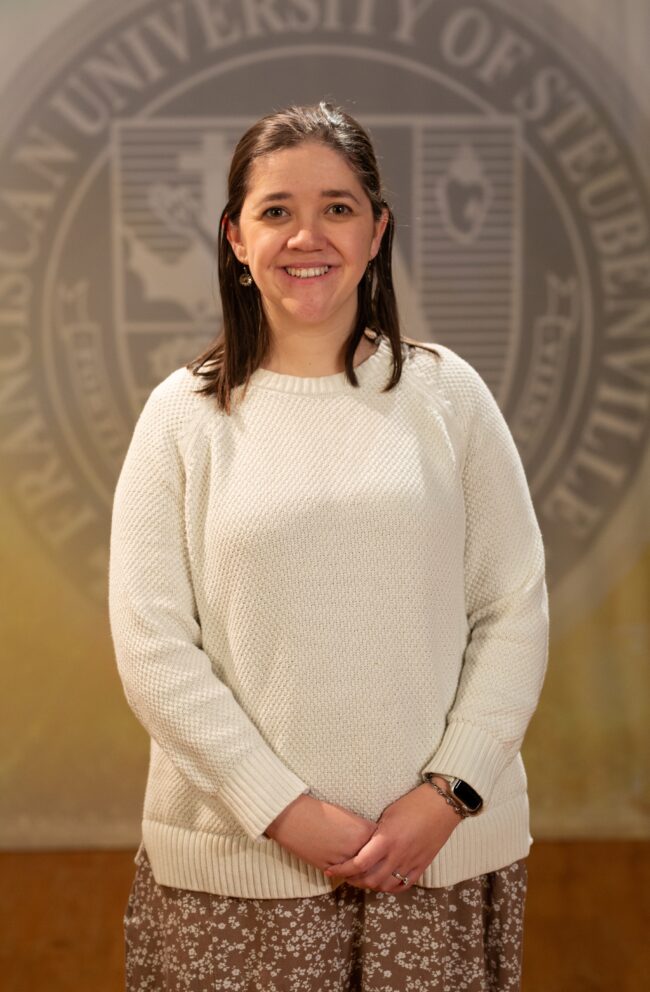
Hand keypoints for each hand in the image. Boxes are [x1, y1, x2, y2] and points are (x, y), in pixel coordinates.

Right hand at [263, 793, 377, 873]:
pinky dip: (347, 874)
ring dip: (362, 872)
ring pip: (361, 873)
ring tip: (364, 870)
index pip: (382, 845)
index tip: (381, 848)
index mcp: (363, 830)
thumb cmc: (318, 811)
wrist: (292, 816)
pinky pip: (344, 875)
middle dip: (375, 863)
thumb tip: (371, 844)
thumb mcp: (346, 817)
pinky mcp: (329, 869)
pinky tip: (347, 870)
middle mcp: (357, 847)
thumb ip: (361, 831)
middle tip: (376, 864)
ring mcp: (343, 860)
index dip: (381, 848)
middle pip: (375, 862)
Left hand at [322, 784, 461, 891]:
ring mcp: (411, 863)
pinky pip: (404, 885)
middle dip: (354, 880)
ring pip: (386, 886)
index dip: (342, 870)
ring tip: (363, 879)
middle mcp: (398, 855)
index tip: (331, 870)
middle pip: (370, 880)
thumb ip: (375, 833)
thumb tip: (362, 845)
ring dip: (371, 885)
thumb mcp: (388, 814)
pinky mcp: (422, 866)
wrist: (443, 804)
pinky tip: (384, 882)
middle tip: (345, 875)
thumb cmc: (414, 803)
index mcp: (387, 839)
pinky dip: (391, 887)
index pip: (359, 863)